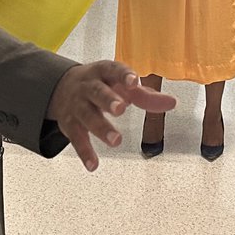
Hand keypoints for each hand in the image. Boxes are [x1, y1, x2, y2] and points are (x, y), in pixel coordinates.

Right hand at [46, 62, 176, 170]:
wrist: (62, 86)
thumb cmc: (100, 84)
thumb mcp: (121, 84)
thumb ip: (146, 96)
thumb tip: (172, 103)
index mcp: (104, 72)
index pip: (114, 70)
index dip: (124, 75)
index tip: (134, 82)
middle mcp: (89, 86)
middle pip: (98, 92)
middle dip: (109, 100)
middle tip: (121, 109)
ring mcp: (77, 105)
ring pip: (87, 115)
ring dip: (101, 128)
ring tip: (116, 140)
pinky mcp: (69, 123)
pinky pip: (76, 138)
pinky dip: (85, 152)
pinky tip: (93, 164)